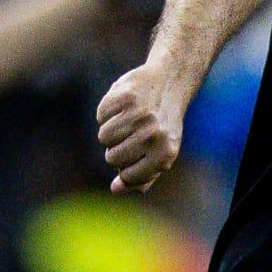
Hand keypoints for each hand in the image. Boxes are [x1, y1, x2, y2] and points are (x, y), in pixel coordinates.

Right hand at [96, 63, 190, 192]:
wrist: (170, 82)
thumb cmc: (162, 124)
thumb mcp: (161, 153)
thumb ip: (141, 177)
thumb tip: (115, 188)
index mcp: (166, 154)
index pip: (128, 176)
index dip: (127, 167)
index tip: (139, 154)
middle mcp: (154, 135)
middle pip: (112, 158)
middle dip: (119, 148)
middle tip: (136, 132)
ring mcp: (140, 115)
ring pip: (104, 137)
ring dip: (112, 129)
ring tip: (130, 118)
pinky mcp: (127, 97)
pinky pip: (101, 115)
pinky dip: (108, 111)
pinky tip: (125, 104)